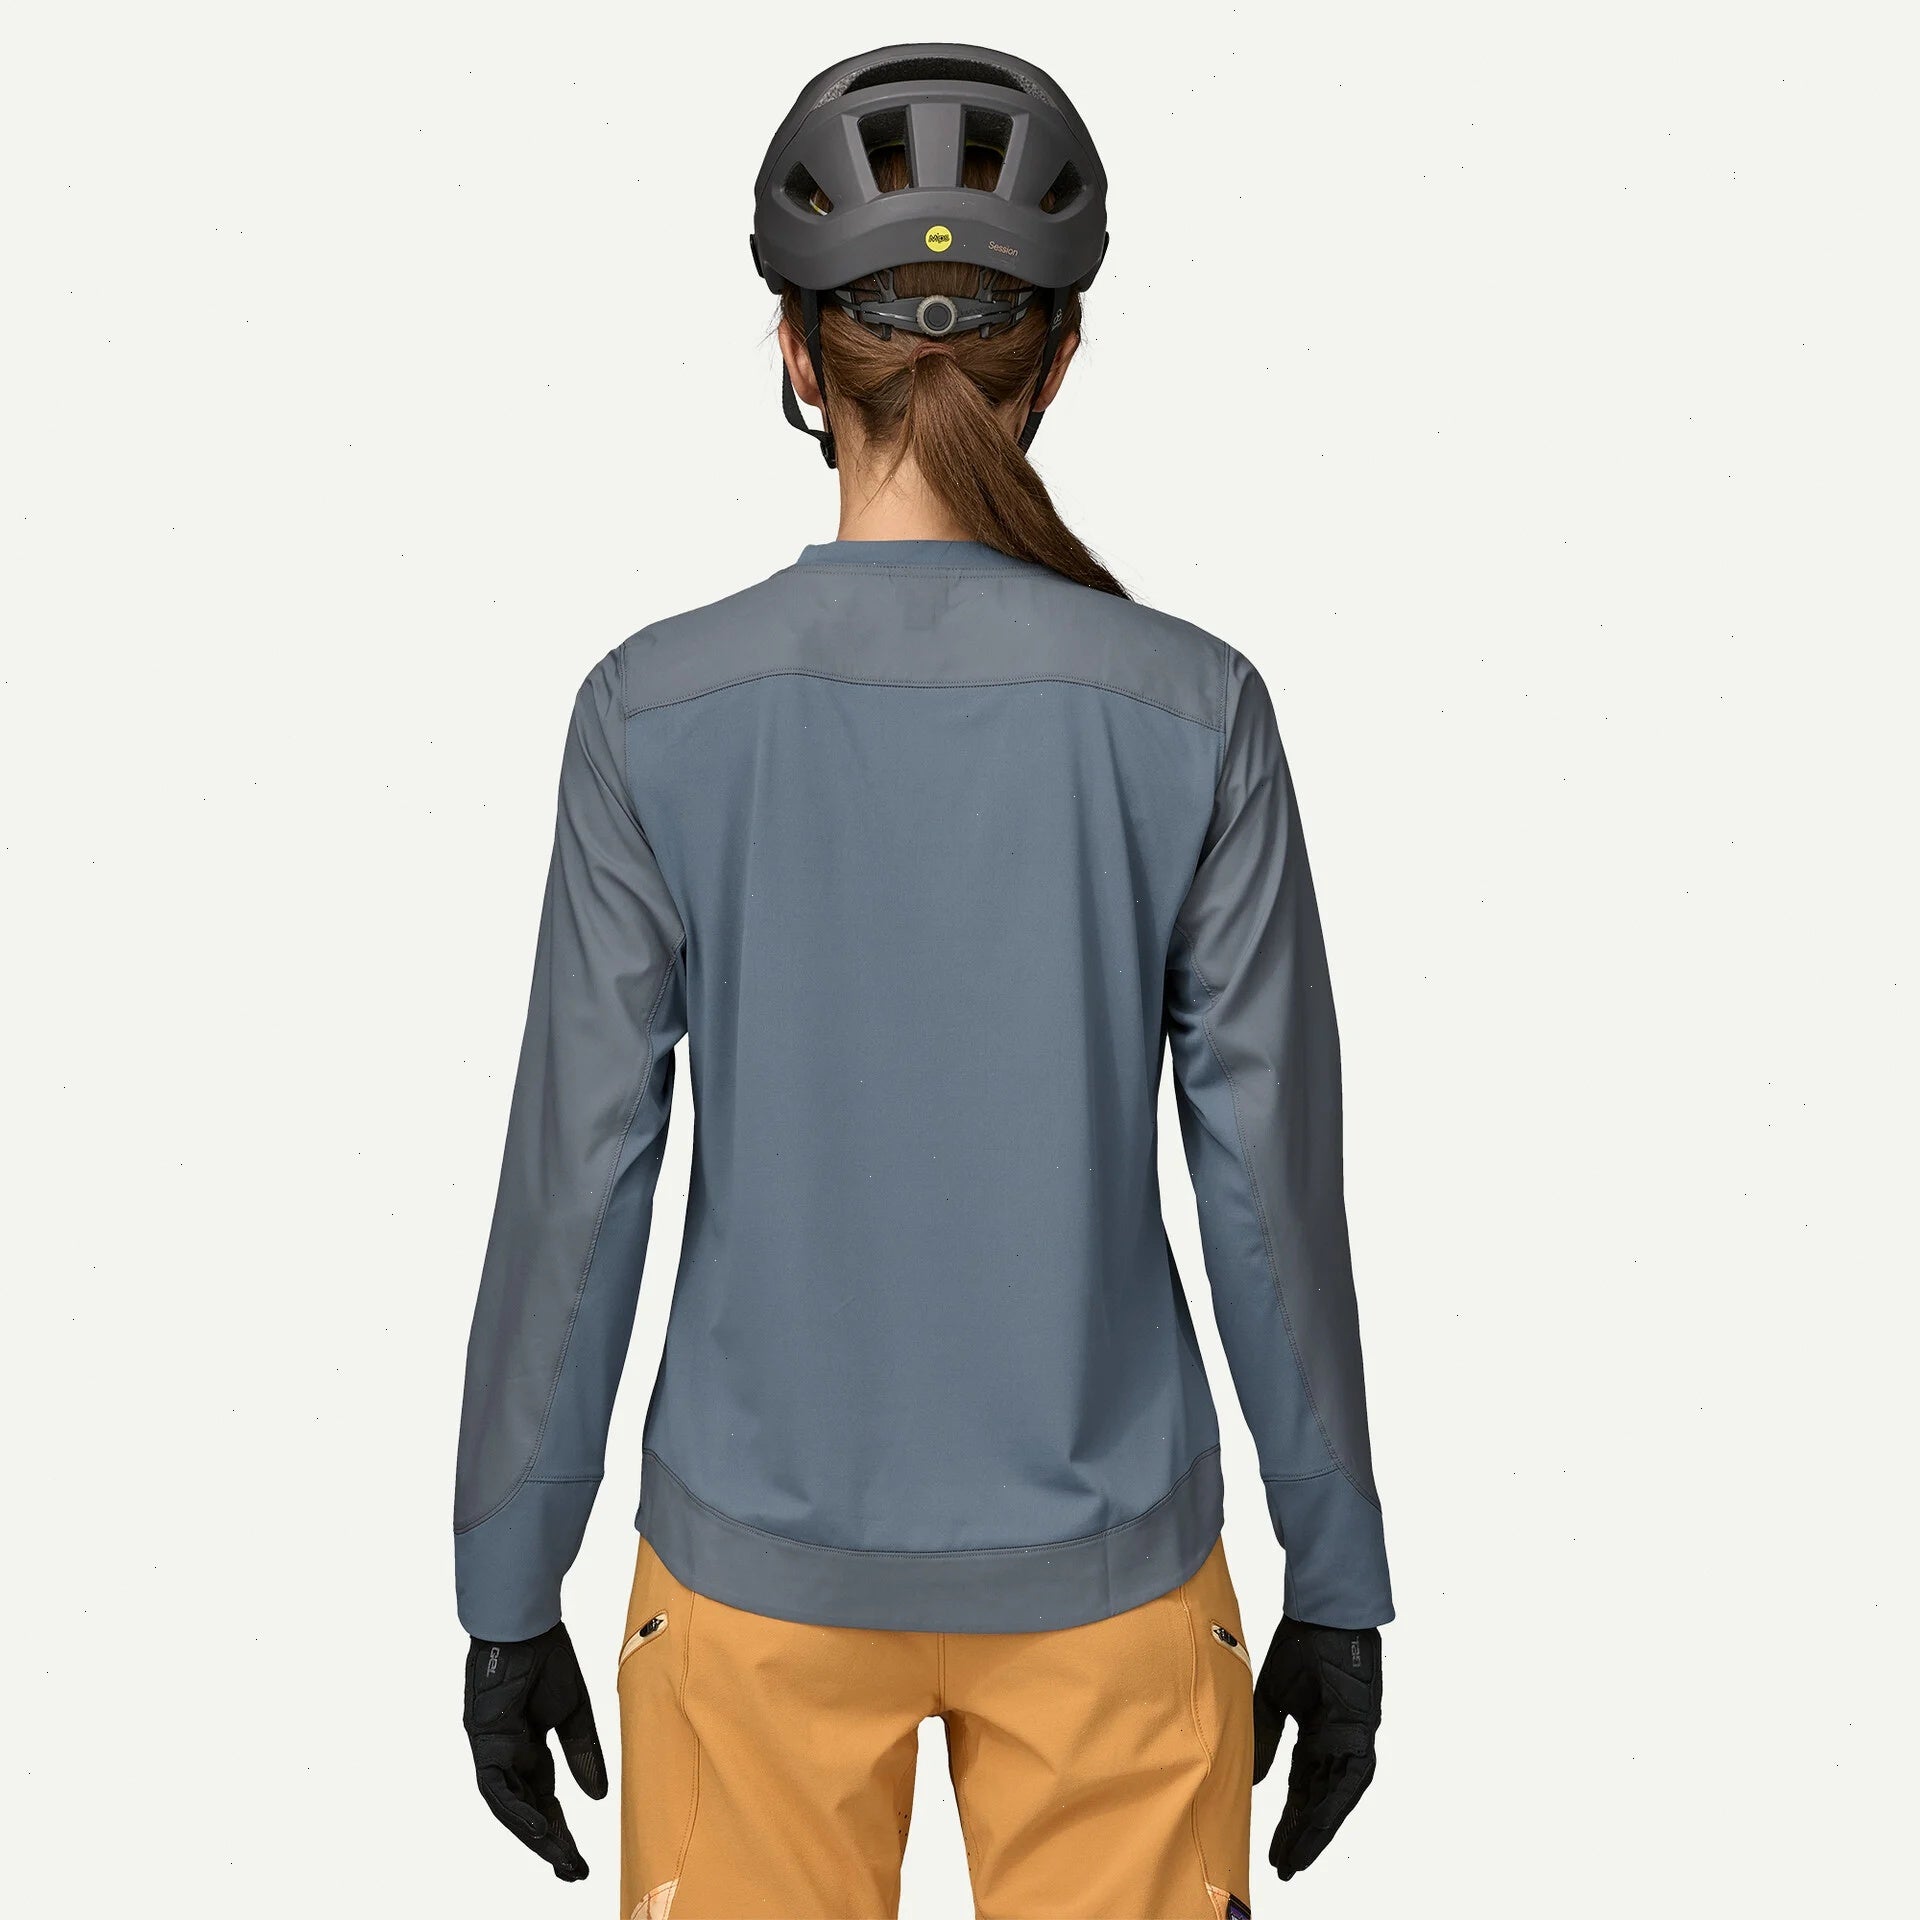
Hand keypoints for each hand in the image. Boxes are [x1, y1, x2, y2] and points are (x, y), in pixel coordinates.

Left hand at [463, 1622, 607, 1880]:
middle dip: (549, 1842)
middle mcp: (507, 1754)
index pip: (544, 1797)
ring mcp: (491, 1749)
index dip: (559, 1828)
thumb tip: (597, 1798)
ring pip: (510, 1806)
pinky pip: (497, 1786)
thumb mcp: (574, 1710)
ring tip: (559, 1857)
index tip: (577, 1857)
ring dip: (533, 1834)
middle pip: (528, 1808)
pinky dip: (516, 1810)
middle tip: (571, 1871)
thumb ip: (582, 1753)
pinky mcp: (482, 1741)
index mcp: (528, 1746)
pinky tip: (538, 1828)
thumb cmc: (546, 1656)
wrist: (525, 1623)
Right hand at [1251, 1617, 1381, 1879]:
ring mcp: (1353, 1739)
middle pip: (1318, 1800)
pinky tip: (1320, 1823)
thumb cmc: (1300, 1646)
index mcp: (1316, 1734)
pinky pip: (1352, 1776)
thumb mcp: (1273, 1697)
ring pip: (1336, 1796)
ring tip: (1296, 1857)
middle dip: (1301, 1835)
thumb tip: (1252, 1781)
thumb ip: (1265, 1738)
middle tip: (1284, 1867)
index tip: (1275, 1851)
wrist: (1323, 1614)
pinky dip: (1336, 1801)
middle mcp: (1336, 1743)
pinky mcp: (1364, 1730)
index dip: (1289, 1820)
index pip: (1302, 1788)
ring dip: (1317, 1828)